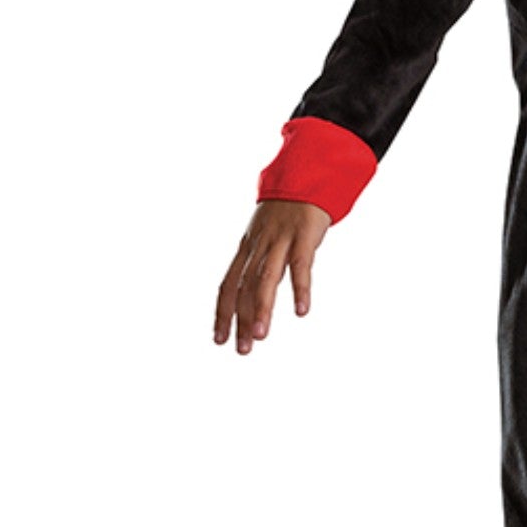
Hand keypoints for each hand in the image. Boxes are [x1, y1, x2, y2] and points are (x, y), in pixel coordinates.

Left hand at [214, 200, 332, 353]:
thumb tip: (254, 293)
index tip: (219, 340)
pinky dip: (300, 289)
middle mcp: (259, 245)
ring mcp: (280, 239)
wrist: (307, 176)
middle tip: (242, 350)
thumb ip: (261, 262)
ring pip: (266, 279)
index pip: (227, 285)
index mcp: (247, 248)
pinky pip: (301, 265)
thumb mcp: (267, 235)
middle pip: (244, 287)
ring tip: (261, 336)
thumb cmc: (289, 211)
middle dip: (240, 320)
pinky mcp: (304, 235)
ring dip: (262, 309)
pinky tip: (301, 311)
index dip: (221, 313)